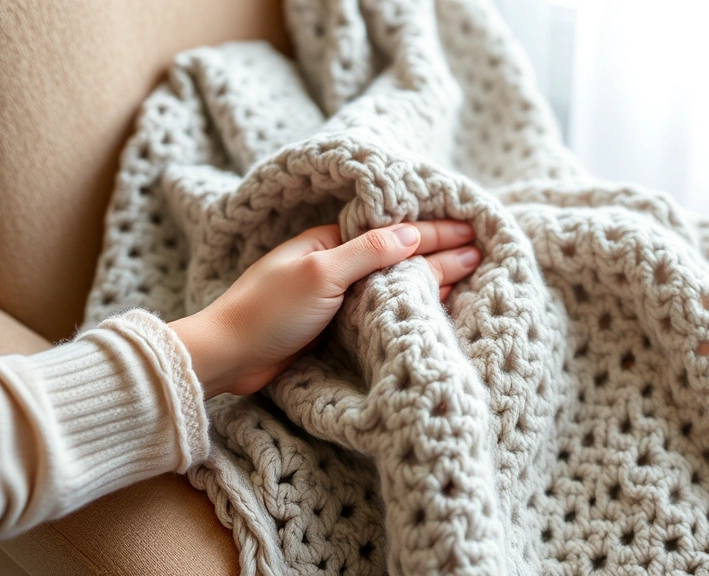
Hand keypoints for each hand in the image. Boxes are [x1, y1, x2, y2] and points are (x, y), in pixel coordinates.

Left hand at [169, 221, 479, 397]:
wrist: (227, 357)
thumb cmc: (268, 311)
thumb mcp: (320, 275)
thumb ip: (368, 253)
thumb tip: (413, 234)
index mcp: (331, 242)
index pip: (394, 233)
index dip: (434, 231)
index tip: (471, 230)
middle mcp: (336, 264)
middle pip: (399, 254)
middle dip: (439, 252)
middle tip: (481, 250)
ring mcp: (336, 293)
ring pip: (393, 280)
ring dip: (429, 276)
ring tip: (468, 273)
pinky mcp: (334, 323)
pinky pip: (381, 305)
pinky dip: (407, 301)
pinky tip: (430, 303)